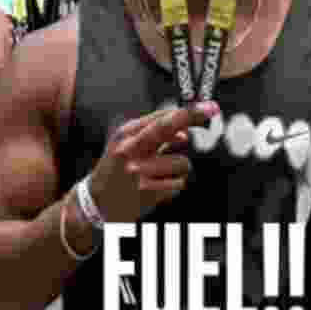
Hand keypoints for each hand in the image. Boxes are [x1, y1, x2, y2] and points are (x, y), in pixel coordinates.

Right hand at [90, 101, 219, 222]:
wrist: (97, 203)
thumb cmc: (118, 169)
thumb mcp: (129, 146)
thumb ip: (155, 136)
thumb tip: (185, 133)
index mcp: (126, 134)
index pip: (161, 117)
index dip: (188, 111)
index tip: (209, 106)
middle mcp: (130, 149)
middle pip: (167, 127)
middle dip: (192, 116)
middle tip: (213, 109)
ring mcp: (139, 171)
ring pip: (182, 162)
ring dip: (179, 168)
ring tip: (160, 174)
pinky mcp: (148, 192)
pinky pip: (179, 183)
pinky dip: (173, 185)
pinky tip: (157, 188)